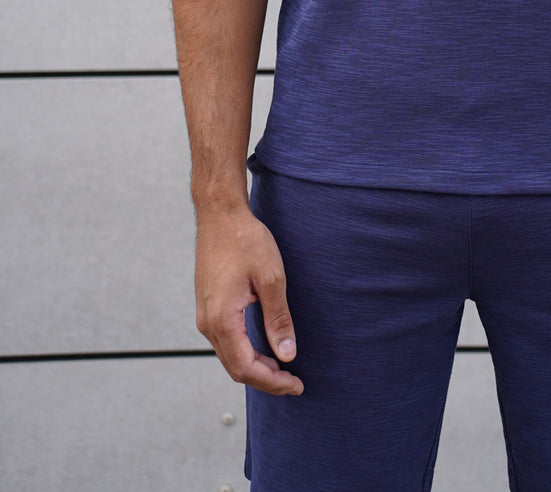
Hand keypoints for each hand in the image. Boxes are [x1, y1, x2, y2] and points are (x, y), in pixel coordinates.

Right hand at [194, 206, 303, 395]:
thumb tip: (287, 354)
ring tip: (283, 369)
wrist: (220, 215)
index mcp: (222, 320)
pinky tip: (264, 349)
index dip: (272, 382)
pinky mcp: (208, 307)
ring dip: (255, 367)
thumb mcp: (271, 278)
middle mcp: (208, 323)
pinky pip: (225, 342)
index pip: (246, 368)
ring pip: (229, 356)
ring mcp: (205, 316)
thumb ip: (278, 319)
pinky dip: (245, 352)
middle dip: (265, 379)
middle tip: (294, 383)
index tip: (295, 385)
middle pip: (236, 368)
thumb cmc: (245, 241)